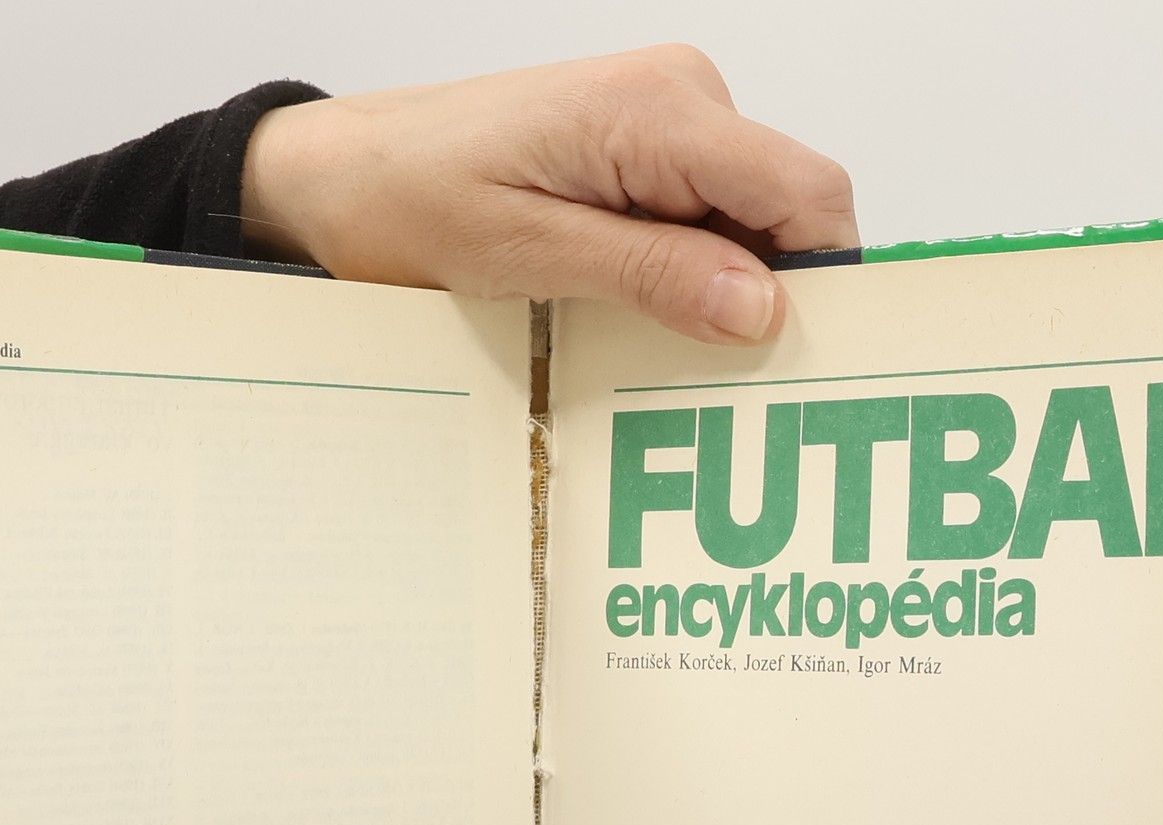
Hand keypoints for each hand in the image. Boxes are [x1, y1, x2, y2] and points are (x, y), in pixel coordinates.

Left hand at [241, 46, 857, 345]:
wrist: (342, 171)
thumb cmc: (410, 201)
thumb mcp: (528, 253)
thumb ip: (653, 276)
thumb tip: (764, 309)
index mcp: (660, 111)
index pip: (806, 194)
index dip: (821, 284)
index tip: (799, 369)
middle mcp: (682, 97)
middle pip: (788, 211)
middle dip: (771, 299)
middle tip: (724, 389)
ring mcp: (668, 119)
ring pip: (752, 223)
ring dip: (724, 295)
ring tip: (660, 357)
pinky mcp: (645, 147)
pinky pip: (706, 217)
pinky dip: (692, 276)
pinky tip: (642, 319)